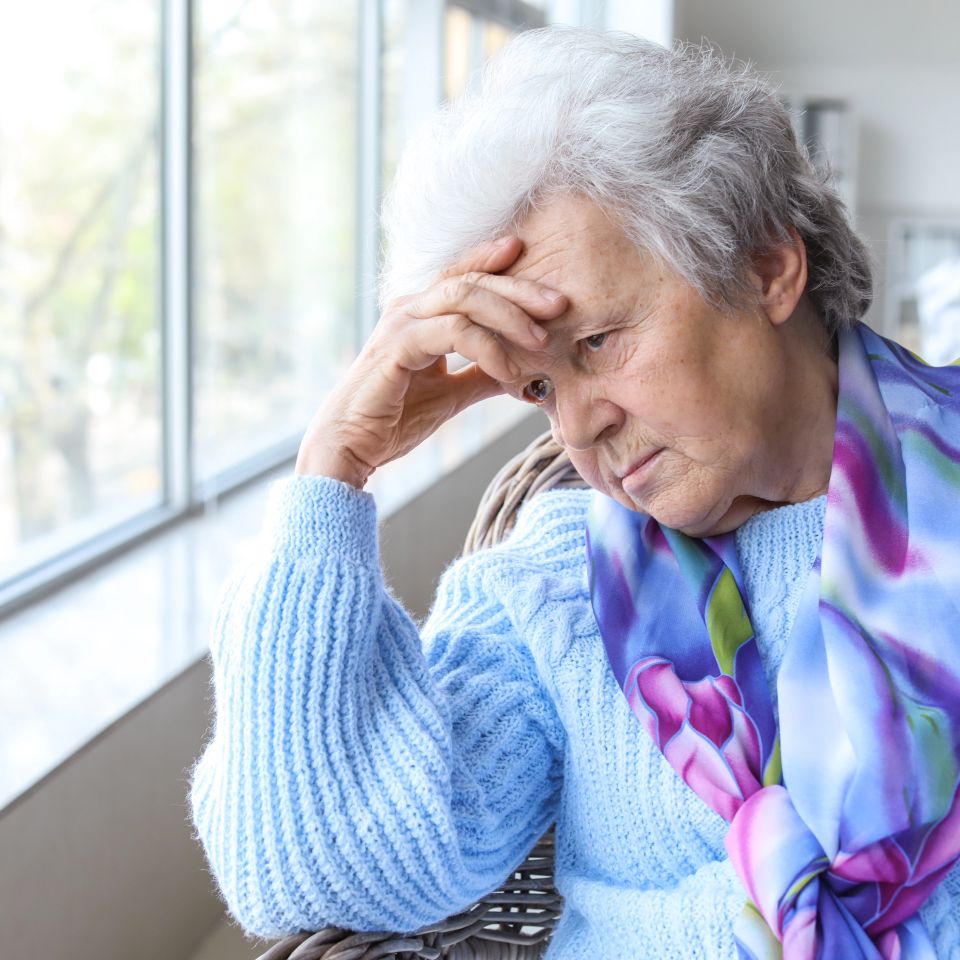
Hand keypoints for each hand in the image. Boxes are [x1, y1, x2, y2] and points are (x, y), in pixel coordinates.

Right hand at [294, 236, 566, 486]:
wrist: (351, 446)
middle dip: (519, 290)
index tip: (540, 270)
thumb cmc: (394, 418)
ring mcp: (402, 324)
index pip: (466, 277)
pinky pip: (453, 332)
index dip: (499, 266)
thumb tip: (526, 371)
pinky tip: (508, 371)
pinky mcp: (398, 346)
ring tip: (540, 341)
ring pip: (464, 298)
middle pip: (472, 280)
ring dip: (509, 316)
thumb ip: (482, 375)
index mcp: (421, 313)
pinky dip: (487, 348)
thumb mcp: (452, 393)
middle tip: (560, 304)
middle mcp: (409, 308)